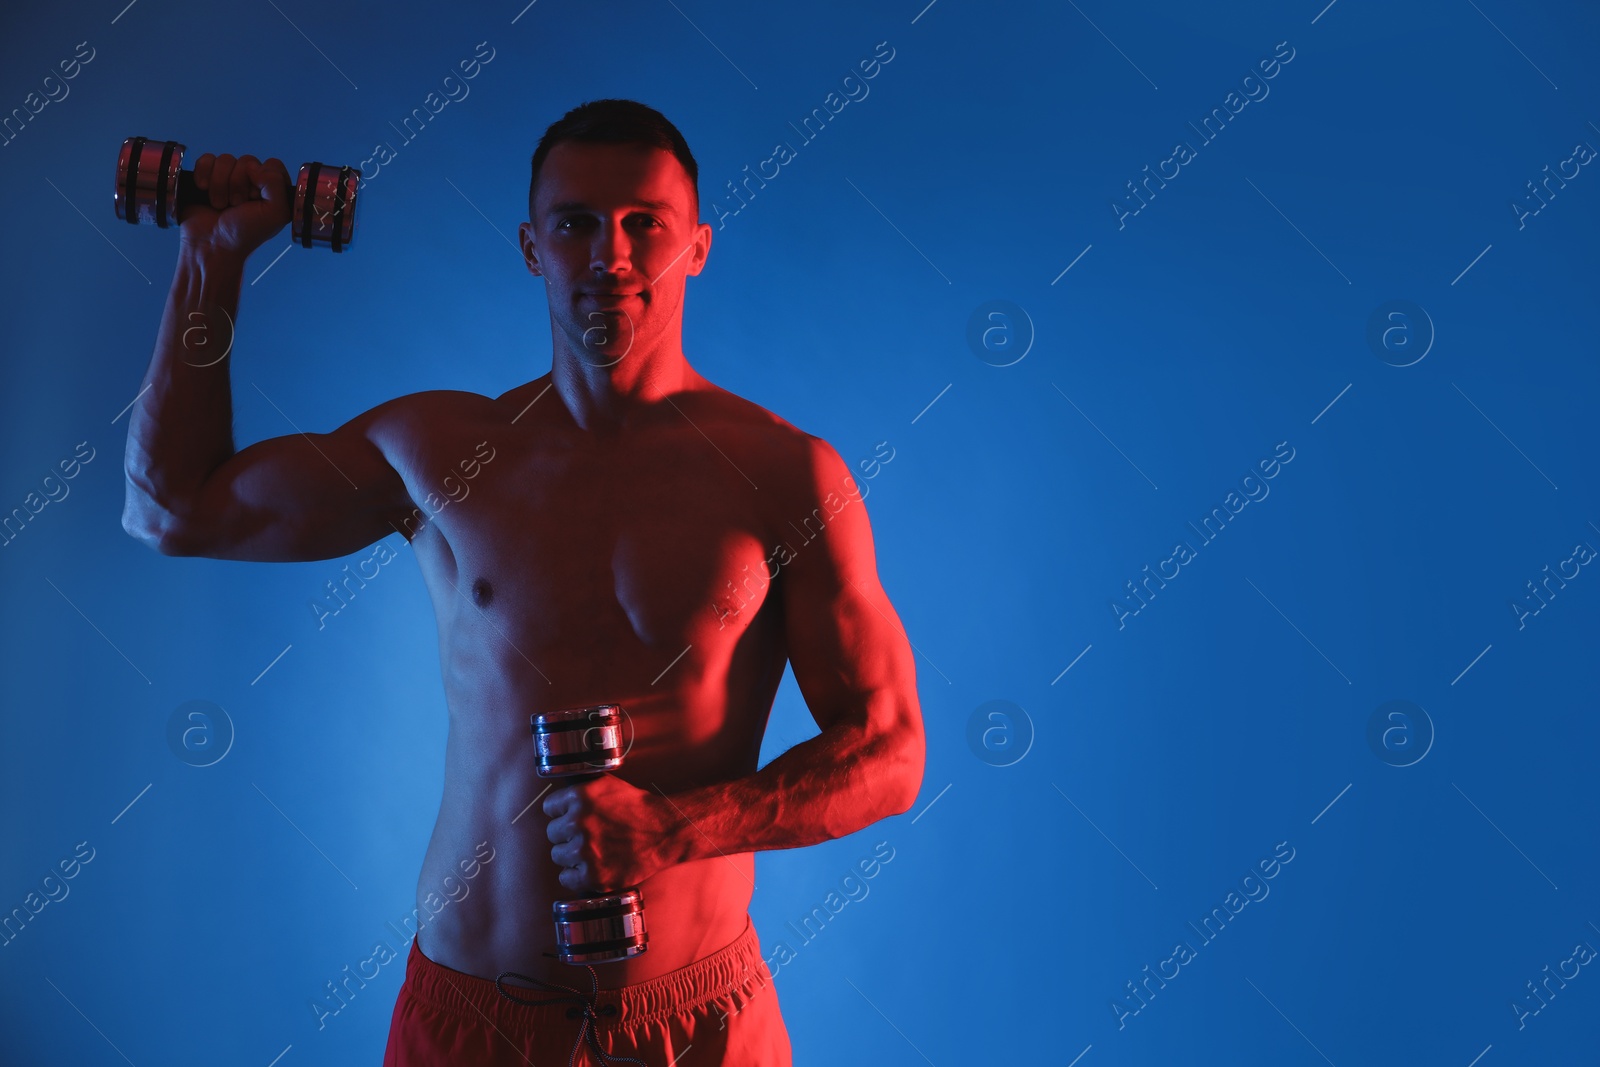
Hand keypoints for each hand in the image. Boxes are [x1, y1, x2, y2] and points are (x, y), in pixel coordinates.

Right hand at [179, 153, 292, 257]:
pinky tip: (203, 190)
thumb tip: (255, 166)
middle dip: (239, 185)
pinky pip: (207, 159)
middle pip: (248, 161)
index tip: (256, 198)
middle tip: (236, 206)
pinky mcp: (207, 176)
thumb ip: (277, 184)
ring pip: (226, 159)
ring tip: (220, 204)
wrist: (210, 244)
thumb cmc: (244, 234)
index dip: (263, 179)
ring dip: (220, 184)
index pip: (272, 165)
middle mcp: (252, 182)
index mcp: (272, 190)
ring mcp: (228, 178)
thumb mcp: (275, 213)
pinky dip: (204, 174)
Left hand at [543, 775, 678, 893]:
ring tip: (592, 850)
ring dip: (571, 855)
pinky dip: (576, 875)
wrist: (664, 831)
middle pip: (553, 833)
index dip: (562, 813)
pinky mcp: (593, 876)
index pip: (550, 808)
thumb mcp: (607, 785)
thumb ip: (579, 791)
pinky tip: (591, 867)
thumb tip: (557, 799)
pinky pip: (566, 878)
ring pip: (558, 855)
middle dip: (567, 834)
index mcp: (579, 797)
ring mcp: (585, 851)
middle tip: (588, 835)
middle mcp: (578, 823)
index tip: (574, 817)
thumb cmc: (637, 808)